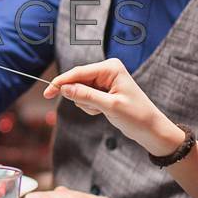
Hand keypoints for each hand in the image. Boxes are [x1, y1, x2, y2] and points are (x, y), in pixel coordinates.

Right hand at [45, 59, 187, 157]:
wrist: (150, 129)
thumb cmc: (136, 116)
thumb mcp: (109, 106)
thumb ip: (86, 96)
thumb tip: (64, 89)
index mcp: (110, 68)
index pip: (79, 73)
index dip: (61, 82)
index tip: (46, 92)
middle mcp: (106, 70)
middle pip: (77, 81)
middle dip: (80, 97)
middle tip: (94, 109)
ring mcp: (104, 80)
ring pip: (79, 91)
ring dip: (86, 104)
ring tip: (103, 111)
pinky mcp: (103, 91)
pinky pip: (85, 97)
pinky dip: (90, 107)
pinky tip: (103, 111)